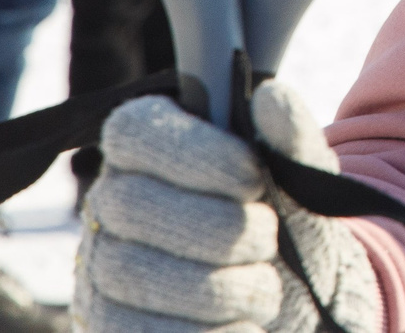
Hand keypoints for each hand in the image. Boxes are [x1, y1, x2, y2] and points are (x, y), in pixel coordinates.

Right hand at [77, 85, 380, 332]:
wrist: (304, 306)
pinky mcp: (108, 327)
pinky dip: (211, 332)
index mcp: (149, 149)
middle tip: (268, 239)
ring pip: (132, 274)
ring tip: (264, 288)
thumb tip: (271, 96)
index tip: (253, 178)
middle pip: (133, 205)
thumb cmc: (292, 230)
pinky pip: (139, 332)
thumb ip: (293, 140)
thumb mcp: (305, 186)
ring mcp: (99, 271)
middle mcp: (110, 204)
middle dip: (218, 228)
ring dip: (221, 286)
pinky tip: (244, 324)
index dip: (192, 153)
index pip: (134, 131)